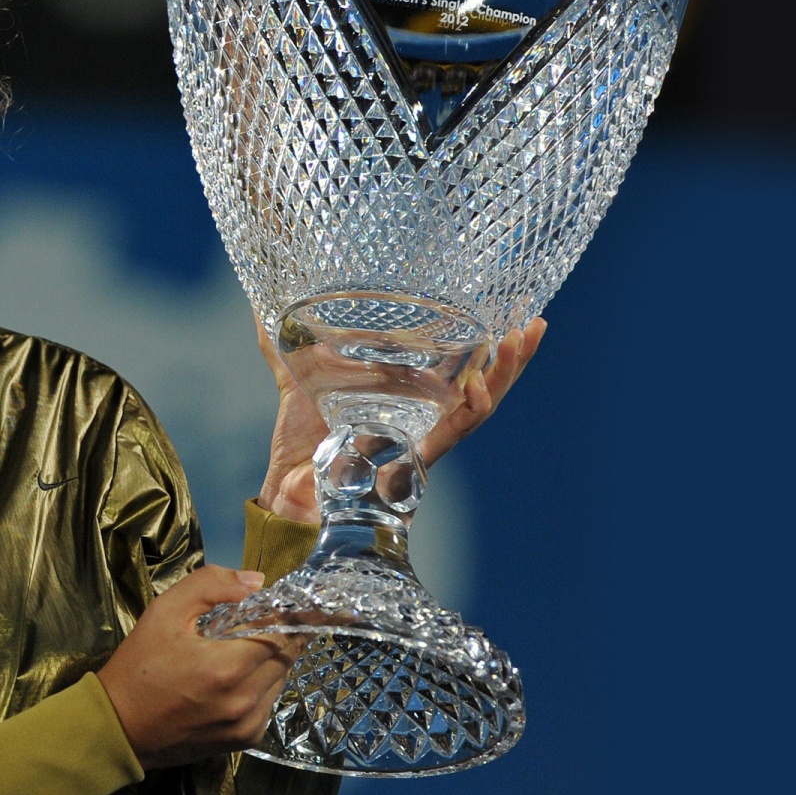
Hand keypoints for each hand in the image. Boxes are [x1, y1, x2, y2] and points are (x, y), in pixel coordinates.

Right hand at [96, 566, 305, 769]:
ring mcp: (247, 725)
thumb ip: (210, 585)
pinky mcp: (245, 740)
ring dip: (273, 660)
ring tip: (244, 648)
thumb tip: (256, 582)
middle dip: (281, 634)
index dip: (284, 615)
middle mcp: (244, 700)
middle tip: (262, 620)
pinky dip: (263, 685)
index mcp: (227, 667)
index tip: (281, 604)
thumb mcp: (164, 612)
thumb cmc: (139, 666)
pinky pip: (269, 703)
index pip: (282, 633)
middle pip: (287, 656)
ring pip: (282, 680)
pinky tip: (237, 677)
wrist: (120, 727)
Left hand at [256, 317, 546, 520]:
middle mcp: (424, 417)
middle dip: (512, 357)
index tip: (509, 307)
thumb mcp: (296, 380)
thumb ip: (283, 346)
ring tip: (519, 342)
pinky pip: (451, 436)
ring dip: (503, 376)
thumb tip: (259, 306)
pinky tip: (480, 389)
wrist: (289, 488)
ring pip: (479, 407)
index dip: (483, 340)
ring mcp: (424, 439)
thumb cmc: (301, 441)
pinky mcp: (415, 459)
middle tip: (536, 323)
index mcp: (406, 396)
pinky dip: (468, 412)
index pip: (457, 363)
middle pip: (482, 382)